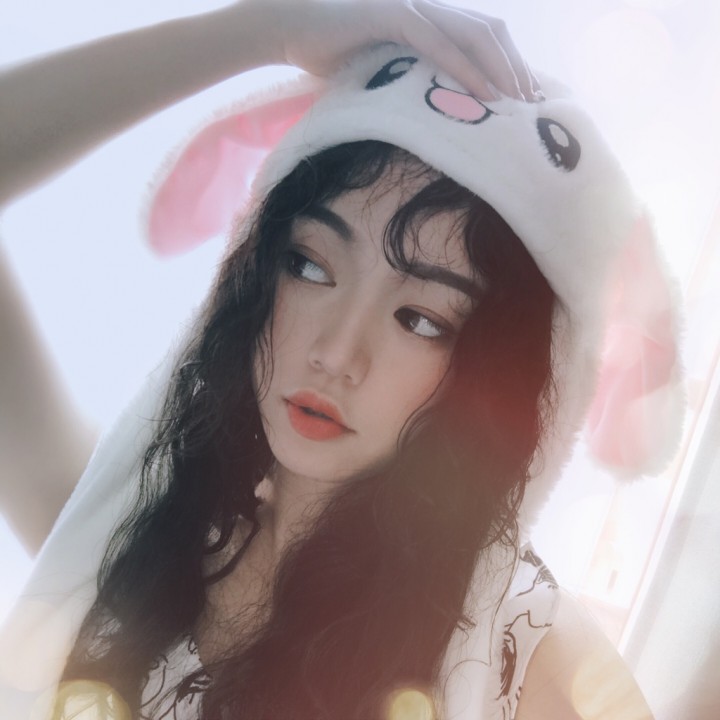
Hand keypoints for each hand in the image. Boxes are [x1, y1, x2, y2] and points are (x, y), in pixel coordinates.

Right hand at [239, 0, 537, 101]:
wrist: (288, 27)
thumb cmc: (329, 50)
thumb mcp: (380, 68)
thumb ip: (409, 77)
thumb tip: (430, 110)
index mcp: (429, 17)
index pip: (482, 36)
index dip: (508, 63)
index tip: (523, 98)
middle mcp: (428, 7)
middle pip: (489, 34)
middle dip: (516, 68)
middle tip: (532, 104)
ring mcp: (412, 8)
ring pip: (473, 35)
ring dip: (500, 70)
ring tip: (517, 103)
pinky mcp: (393, 16)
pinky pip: (439, 44)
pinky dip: (464, 69)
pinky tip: (483, 94)